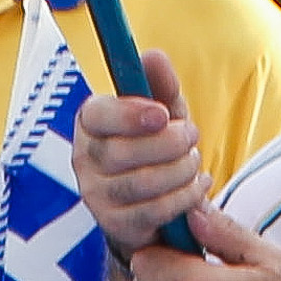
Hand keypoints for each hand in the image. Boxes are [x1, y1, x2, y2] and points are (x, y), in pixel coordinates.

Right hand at [75, 90, 206, 250]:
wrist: (153, 202)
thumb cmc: (156, 147)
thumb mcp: (164, 113)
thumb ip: (160, 85)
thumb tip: (153, 56)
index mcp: (91, 122)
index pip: (96, 115)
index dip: (129, 115)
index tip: (162, 114)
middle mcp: (84, 158)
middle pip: (122, 152)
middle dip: (169, 143)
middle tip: (191, 135)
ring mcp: (96, 194)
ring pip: (141, 182)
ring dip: (180, 170)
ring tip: (193, 161)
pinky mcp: (114, 223)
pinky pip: (153, 211)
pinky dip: (184, 196)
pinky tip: (196, 185)